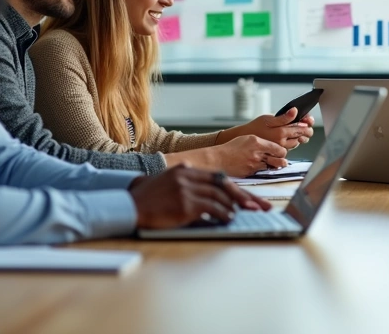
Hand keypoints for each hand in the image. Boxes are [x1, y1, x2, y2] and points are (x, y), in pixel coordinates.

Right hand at [128, 166, 271, 229]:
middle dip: (244, 196)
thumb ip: (184, 177)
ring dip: (233, 207)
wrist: (129, 205)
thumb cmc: (146, 197)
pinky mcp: (184, 204)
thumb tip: (198, 179)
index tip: (249, 197)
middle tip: (259, 206)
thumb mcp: (166, 179)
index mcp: (186, 170)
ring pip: (219, 197)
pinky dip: (223, 214)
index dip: (235, 189)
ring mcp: (186, 189)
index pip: (218, 178)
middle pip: (224, 185)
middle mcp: (188, 176)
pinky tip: (229, 218)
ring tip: (242, 214)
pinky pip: (211, 208)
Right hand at [207, 135, 289, 176]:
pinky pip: (262, 172)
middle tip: (282, 161)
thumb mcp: (247, 138)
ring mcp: (254, 164)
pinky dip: (263, 171)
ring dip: (273, 166)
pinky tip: (259, 168)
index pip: (278, 148)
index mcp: (257, 142)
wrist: (219, 159)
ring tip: (273, 165)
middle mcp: (257, 153)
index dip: (282, 151)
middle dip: (282, 160)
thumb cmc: (231, 148)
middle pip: (279, 159)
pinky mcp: (251, 173)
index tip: (281, 152)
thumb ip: (261, 142)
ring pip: (272, 167)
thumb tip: (272, 146)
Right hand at [224, 109, 314, 150]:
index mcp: (281, 132)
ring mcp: (280, 149)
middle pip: (300, 138)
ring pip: (295, 144)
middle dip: (304, 132)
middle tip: (305, 127)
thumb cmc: (254, 127)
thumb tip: (295, 111)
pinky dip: (290, 143)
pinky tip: (286, 138)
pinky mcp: (277, 153)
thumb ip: (283, 117)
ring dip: (297, 138)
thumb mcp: (268, 119)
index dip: (307, 126)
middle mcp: (282, 143)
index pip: (301, 130)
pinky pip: (288, 149)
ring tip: (294, 131)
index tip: (309, 122)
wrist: (241, 140)